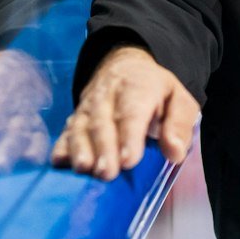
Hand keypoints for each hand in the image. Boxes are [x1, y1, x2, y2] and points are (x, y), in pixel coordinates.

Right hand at [50, 46, 198, 180]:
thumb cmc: (155, 91)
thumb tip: (175, 152)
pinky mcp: (75, 117)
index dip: (129, 135)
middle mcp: (108, 94)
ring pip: (80, 126)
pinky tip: (59, 161)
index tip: (129, 160)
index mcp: (138, 86)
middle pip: (102, 121)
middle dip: (103, 147)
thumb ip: (180, 124)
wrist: (124, 66)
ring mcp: (88, 106)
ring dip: (80, 148)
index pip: (132, 111)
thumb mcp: (178, 99)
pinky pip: (65, 130)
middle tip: (106, 172)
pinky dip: (61, 146)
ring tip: (83, 168)